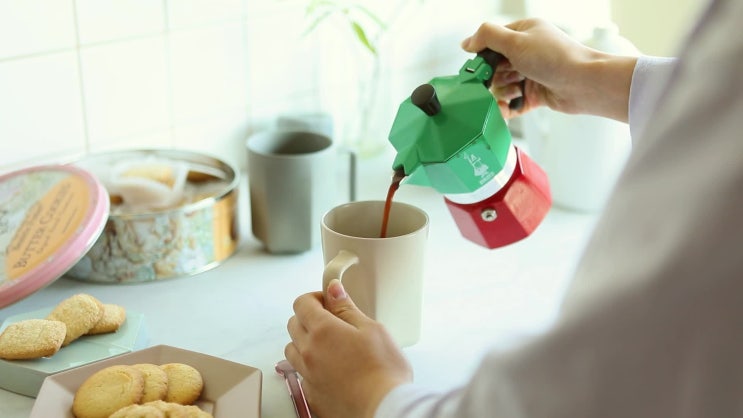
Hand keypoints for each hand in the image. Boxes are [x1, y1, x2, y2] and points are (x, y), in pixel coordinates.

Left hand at [285, 280, 412, 417]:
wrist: (384, 410)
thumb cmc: (384, 371)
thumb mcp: (372, 329)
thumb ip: (347, 308)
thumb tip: (333, 290)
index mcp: (323, 330)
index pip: (302, 303)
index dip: (315, 298)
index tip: (330, 302)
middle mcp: (309, 352)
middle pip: (293, 324)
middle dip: (309, 317)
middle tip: (332, 322)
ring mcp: (308, 376)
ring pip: (293, 350)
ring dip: (305, 342)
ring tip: (330, 346)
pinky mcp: (312, 396)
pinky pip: (302, 374)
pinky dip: (311, 367)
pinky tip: (332, 370)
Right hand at [462, 19, 637, 121]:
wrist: (584, 84)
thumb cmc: (556, 59)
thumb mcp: (516, 41)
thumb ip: (487, 37)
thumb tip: (466, 43)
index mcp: (523, 33)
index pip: (491, 42)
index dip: (481, 57)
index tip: (477, 70)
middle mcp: (527, 52)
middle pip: (494, 67)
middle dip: (492, 77)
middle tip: (493, 83)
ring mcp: (531, 74)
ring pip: (502, 86)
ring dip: (502, 92)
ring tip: (512, 93)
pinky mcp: (535, 94)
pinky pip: (513, 102)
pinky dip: (507, 108)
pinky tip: (504, 110)